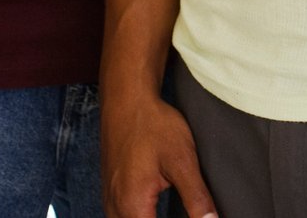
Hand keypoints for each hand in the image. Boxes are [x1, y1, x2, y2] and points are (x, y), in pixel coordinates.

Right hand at [103, 94, 216, 217]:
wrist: (127, 100)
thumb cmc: (153, 126)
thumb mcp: (182, 161)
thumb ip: (197, 197)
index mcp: (132, 207)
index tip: (196, 216)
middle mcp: (115, 209)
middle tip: (191, 211)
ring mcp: (110, 201)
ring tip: (174, 211)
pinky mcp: (110, 192)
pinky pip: (122, 216)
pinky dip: (141, 216)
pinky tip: (155, 210)